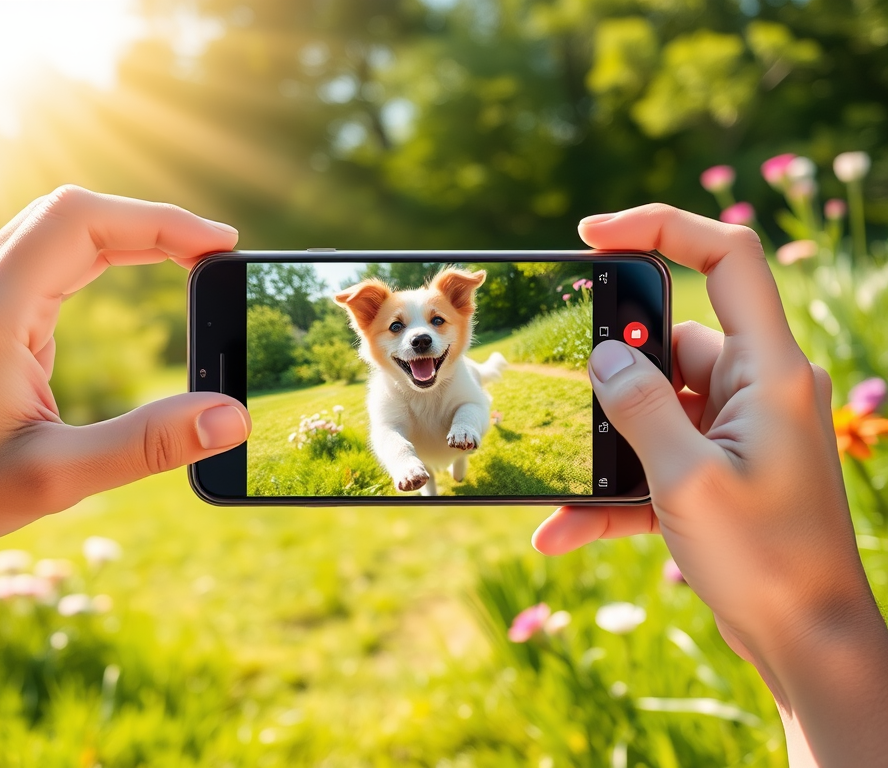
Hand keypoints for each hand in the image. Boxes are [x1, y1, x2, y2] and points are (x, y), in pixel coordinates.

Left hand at [0, 186, 250, 548]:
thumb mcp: (46, 478)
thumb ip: (144, 446)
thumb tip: (229, 418)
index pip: (84, 223)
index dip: (161, 223)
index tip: (219, 247)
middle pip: (69, 215)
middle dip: (149, 226)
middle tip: (209, 258)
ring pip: (47, 233)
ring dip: (117, 240)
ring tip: (177, 266)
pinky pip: (28, 262)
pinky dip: (84, 261)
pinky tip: (106, 287)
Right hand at [531, 204, 887, 764]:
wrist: (808, 641)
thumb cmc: (765, 560)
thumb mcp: (687, 478)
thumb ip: (639, 405)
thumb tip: (604, 356)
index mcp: (770, 371)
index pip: (726, 258)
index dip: (661, 227)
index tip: (592, 235)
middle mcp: (759, 389)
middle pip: (675, 339)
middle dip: (615, 369)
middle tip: (576, 398)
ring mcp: (739, 430)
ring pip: (656, 407)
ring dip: (607, 447)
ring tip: (564, 494)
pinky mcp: (721, 467)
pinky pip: (658, 458)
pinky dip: (616, 489)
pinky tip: (564, 529)